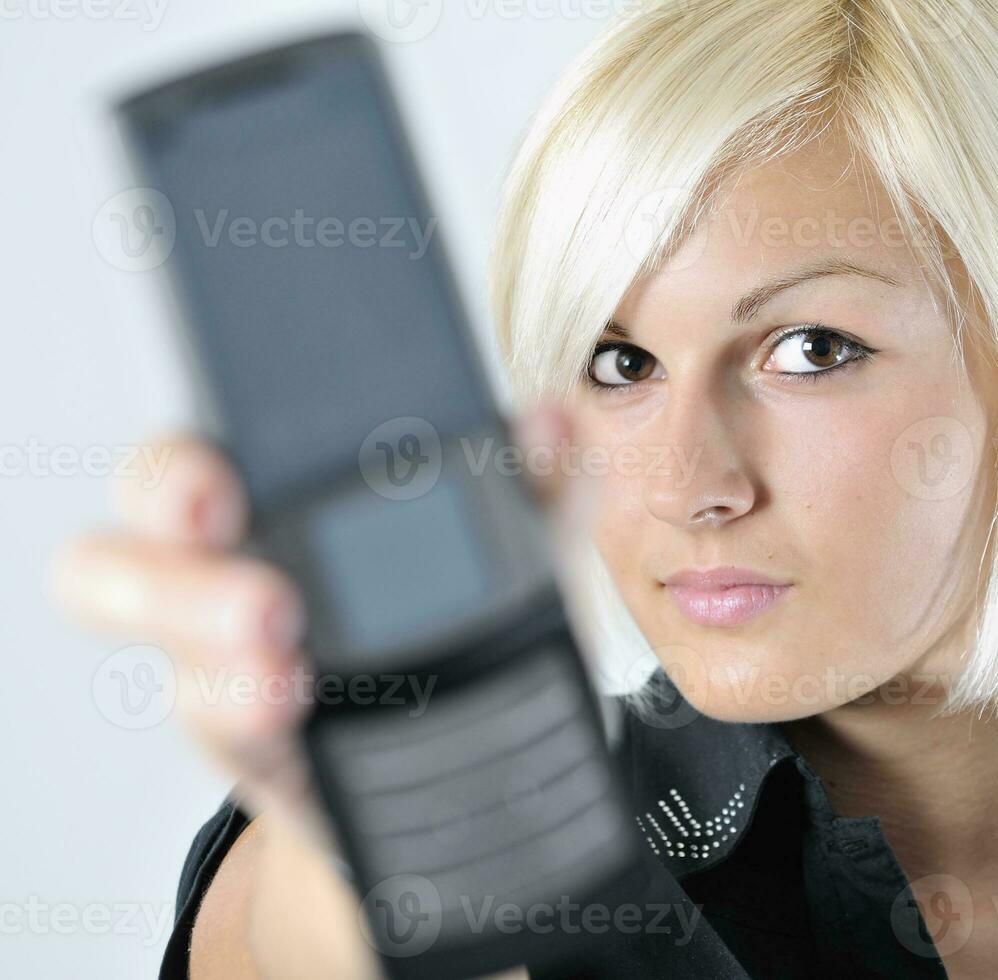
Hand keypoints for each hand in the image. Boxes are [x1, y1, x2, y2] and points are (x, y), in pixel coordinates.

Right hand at [47, 400, 578, 978]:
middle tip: (262, 604)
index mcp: (273, 508)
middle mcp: (229, 588)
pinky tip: (308, 726)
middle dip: (170, 586)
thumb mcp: (519, 541)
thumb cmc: (474, 617)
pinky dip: (270, 738)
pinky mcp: (267, 764)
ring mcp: (237, 684)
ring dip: (223, 680)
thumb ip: (535, 477)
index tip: (216, 490)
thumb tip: (552, 418)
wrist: (489, 748)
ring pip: (177, 677)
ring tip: (285, 684)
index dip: (174, 477)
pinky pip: (240, 753)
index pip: (182, 470)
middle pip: (122, 571)